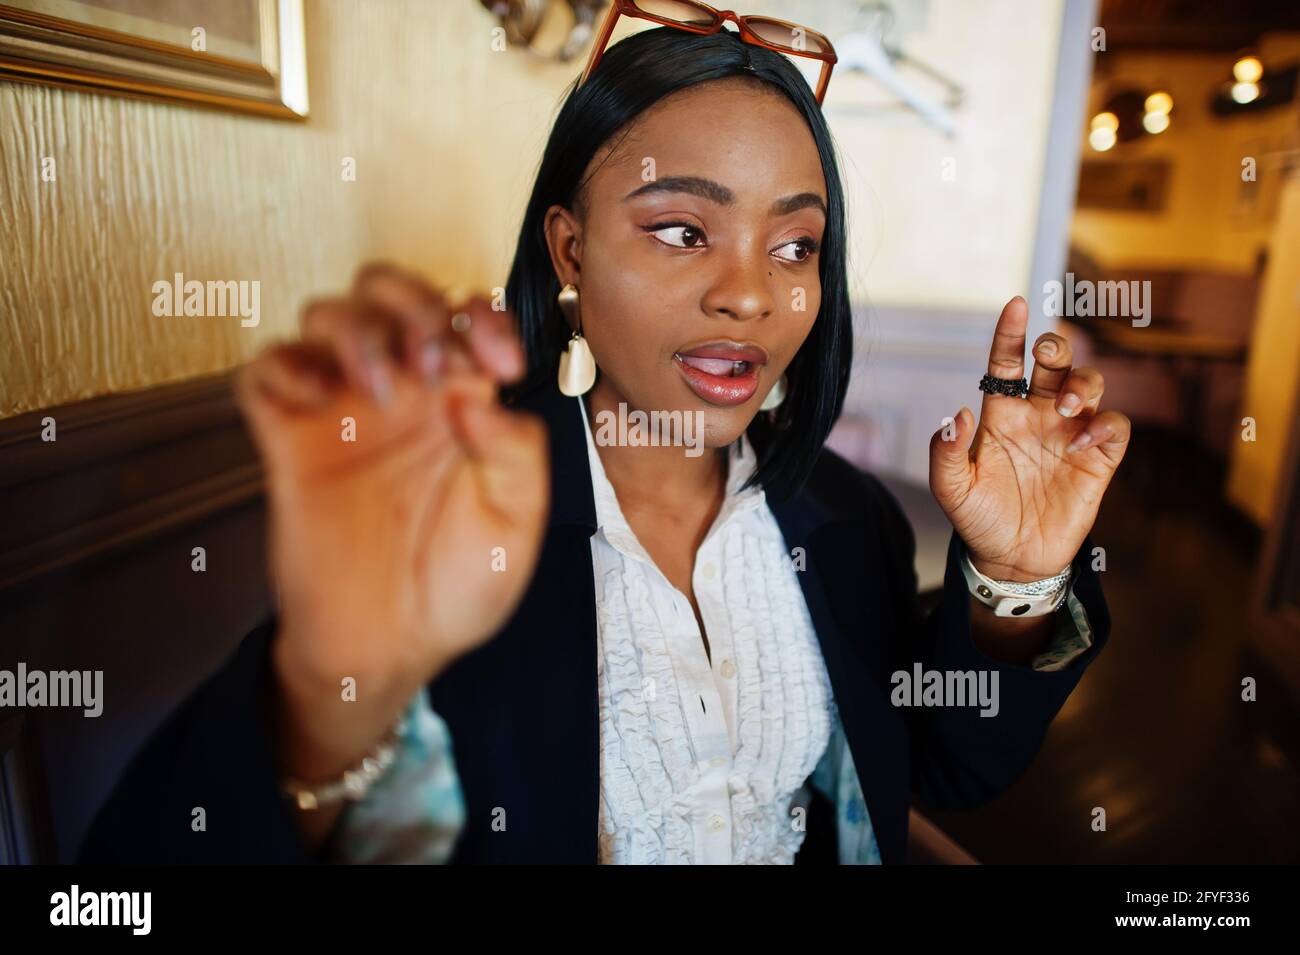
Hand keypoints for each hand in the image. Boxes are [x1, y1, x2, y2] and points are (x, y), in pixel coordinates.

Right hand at [235, 264, 547, 785]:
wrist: (390, 649)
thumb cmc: (457, 585)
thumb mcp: (517, 521)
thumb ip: (516, 450)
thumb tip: (478, 389)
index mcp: (460, 401)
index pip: (465, 318)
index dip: (483, 318)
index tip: (499, 361)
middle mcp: (401, 393)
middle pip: (389, 292)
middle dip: (412, 302)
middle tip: (431, 359)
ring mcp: (340, 412)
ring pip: (327, 316)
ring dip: (357, 328)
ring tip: (382, 389)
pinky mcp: (288, 441)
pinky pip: (265, 371)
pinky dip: (285, 363)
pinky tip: (319, 397)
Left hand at [928, 296, 1129, 582]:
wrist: (1011, 558)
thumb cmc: (979, 517)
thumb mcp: (950, 489)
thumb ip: (945, 453)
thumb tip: (957, 415)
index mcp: (1002, 414)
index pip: (1006, 363)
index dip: (1010, 333)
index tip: (1014, 305)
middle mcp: (1038, 416)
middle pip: (1055, 363)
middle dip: (1056, 346)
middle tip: (1047, 353)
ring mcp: (1070, 434)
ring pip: (1088, 384)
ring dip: (1080, 383)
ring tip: (1062, 406)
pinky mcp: (1098, 459)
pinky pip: (1113, 425)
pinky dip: (1103, 424)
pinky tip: (1079, 440)